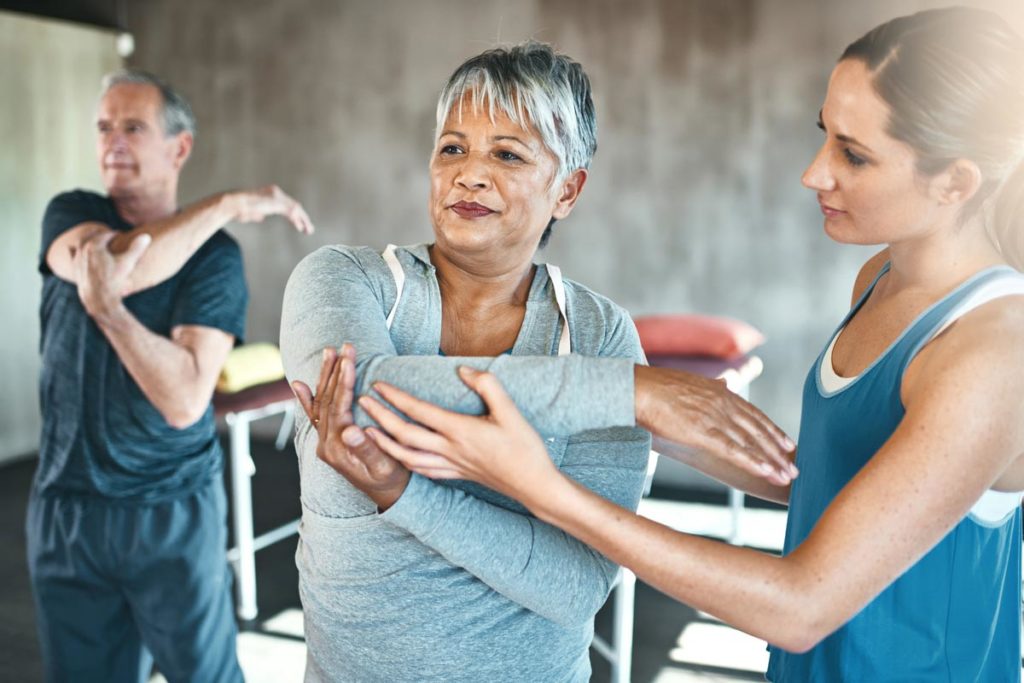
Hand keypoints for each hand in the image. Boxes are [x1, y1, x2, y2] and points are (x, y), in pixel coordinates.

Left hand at [76, 230, 150, 319]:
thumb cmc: (114, 281)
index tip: (122, 235)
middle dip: (101, 234)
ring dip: (90, 240)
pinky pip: (74, 254)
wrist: (98, 300)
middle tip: (110, 235)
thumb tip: (146, 236)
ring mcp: (77, 259)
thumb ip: (136, 248)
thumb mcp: (127, 264)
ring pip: (82, 244)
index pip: (106, 235)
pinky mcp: (75, 268)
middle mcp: (83, 250)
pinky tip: (76, 249)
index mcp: (94, 245)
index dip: (116, 234)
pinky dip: (78, 249)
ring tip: (97, 240)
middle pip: (92, 236)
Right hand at [228, 184, 314, 233]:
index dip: (293, 214)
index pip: (285, 203)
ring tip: (308, 230)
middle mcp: (274, 192)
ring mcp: (277, 196)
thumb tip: (261, 217)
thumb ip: (257, 213)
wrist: (233, 204)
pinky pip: (292, 212)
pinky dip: (298, 220)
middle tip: (308, 228)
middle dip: (302, 217)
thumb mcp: (249, 211)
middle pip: (293, 205)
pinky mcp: (277, 202)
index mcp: (269, 193)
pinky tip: (301, 227)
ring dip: (303, 220)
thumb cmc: (237, 209)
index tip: (298, 223)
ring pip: (295, 208)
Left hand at [291, 344, 409, 509]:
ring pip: (321, 403)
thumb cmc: (391, 480)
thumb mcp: (384, 466)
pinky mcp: (328, 442)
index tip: (349, 360)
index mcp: (339, 449)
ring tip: (329, 352)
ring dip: (325, 376)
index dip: (344, 382)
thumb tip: (350, 431)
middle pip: (328, 401)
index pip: (338, 408)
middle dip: (336, 372)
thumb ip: (366, 449)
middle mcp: (327, 444)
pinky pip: (315, 417)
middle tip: (345, 346)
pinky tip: (300, 384)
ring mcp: (325, 443)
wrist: (387, 496)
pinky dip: (306, 399)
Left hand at [358, 367, 558, 503]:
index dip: (396, 397)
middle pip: (404, 435)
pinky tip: (399, 456)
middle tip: (361, 403)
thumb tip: (462, 370)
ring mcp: (452, 465)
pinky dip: (405, 462)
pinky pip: (422, 470)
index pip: (419, 411)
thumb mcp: (511, 411)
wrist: (535, 485)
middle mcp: (450, 450)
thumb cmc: (525, 448)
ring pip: (408, 458)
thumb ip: (487, 385)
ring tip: (369, 431)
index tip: (378, 384)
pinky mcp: (457, 474)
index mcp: (460, 431)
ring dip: (384, 444)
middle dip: (380, 418)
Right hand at [634, 365, 796, 484]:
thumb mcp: (692, 382)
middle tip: (794, 466)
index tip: (787, 443)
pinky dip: (753, 461)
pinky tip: (767, 471)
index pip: (753, 414)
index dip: (772, 430)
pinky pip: (733, 450)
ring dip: (771, 460)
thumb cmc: (657, 387)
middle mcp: (722, 403)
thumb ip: (712, 386)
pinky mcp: (702, 432)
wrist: (637, 388)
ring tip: (787, 476)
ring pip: (750, 442)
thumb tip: (725, 382)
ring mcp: (714, 417)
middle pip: (757, 429)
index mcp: (720, 392)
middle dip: (778, 450)